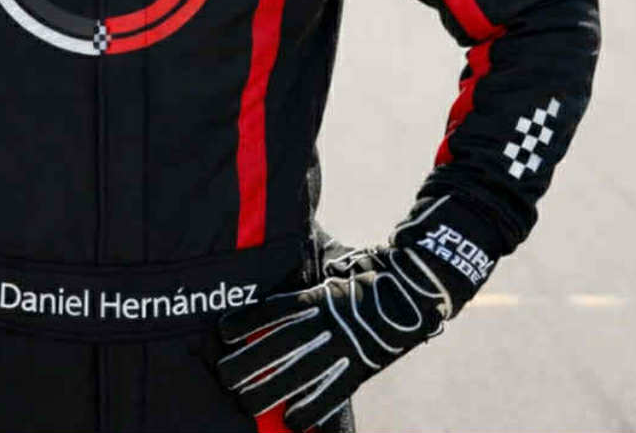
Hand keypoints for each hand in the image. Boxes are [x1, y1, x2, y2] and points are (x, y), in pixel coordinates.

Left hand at [217, 245, 447, 430]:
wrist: (413, 289)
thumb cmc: (363, 269)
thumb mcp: (332, 255)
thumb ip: (305, 250)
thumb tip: (283, 223)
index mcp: (318, 294)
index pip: (275, 309)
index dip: (248, 321)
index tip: (223, 331)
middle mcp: (327, 322)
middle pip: (280, 346)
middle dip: (248, 363)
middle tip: (223, 376)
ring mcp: (344, 347)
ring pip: (300, 375)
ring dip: (270, 392)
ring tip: (245, 403)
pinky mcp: (360, 369)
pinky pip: (333, 395)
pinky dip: (313, 412)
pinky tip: (293, 423)